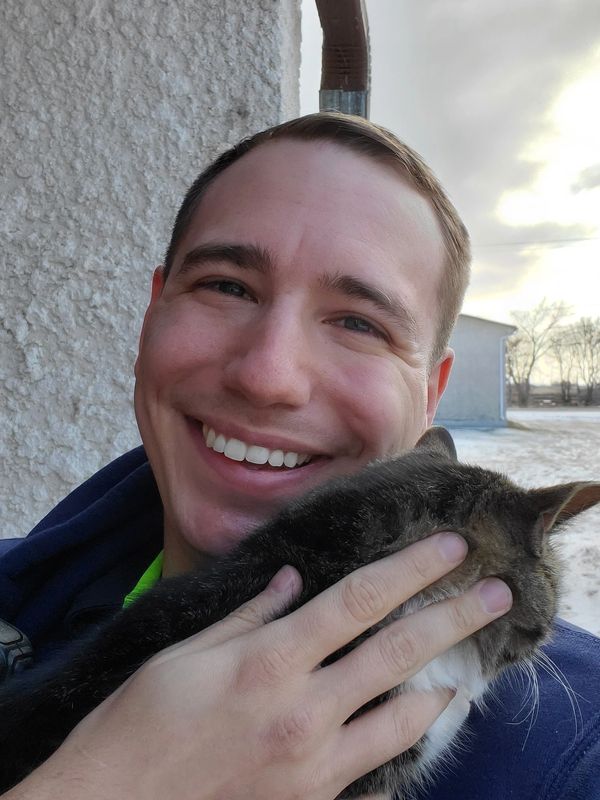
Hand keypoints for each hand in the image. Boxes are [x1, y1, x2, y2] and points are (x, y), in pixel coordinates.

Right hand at [5, 532, 510, 799]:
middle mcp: (303, 708)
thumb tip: (293, 582)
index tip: (449, 546)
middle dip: (454, 615)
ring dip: (442, 686)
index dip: (411, 568)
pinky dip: (402, 744)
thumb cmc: (139, 725)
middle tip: (496, 593)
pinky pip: (375, 770)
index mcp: (270, 659)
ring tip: (466, 667)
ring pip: (402, 718)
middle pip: (397, 651)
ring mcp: (313, 762)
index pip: (359, 599)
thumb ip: (249, 615)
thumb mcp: (185, 654)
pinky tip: (417, 726)